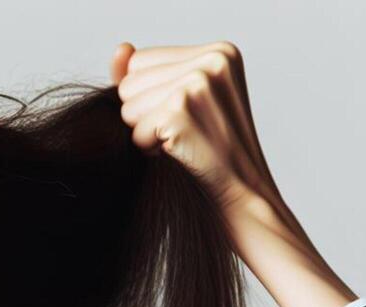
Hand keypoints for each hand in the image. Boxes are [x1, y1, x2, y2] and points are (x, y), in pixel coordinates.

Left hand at [108, 40, 273, 214]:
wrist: (246, 198)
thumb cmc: (213, 154)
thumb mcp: (182, 102)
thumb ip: (146, 73)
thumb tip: (120, 49)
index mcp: (219, 51)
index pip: (139, 62)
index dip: (150, 98)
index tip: (187, 117)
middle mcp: (213, 59)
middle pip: (130, 83)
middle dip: (145, 116)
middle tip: (186, 134)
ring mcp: (199, 82)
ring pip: (128, 108)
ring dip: (147, 134)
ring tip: (184, 143)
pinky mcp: (182, 110)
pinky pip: (135, 133)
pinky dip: (149, 151)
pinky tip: (181, 155)